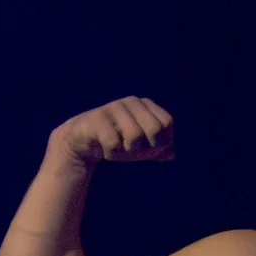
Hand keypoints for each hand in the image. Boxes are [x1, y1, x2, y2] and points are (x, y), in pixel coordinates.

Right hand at [51, 97, 175, 164]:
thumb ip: (160, 150)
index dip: (160, 142)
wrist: (84, 141)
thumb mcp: (142, 147)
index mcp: (146, 105)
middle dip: (146, 147)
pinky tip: (104, 148)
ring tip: (116, 147)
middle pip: (155, 129)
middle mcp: (132, 101)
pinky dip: (112, 154)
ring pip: (135, 136)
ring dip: (127, 152)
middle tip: (131, 149)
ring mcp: (114, 107)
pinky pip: (114, 144)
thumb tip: (171, 154)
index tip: (147, 147)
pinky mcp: (97, 117)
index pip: (166, 124)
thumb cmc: (118, 142)